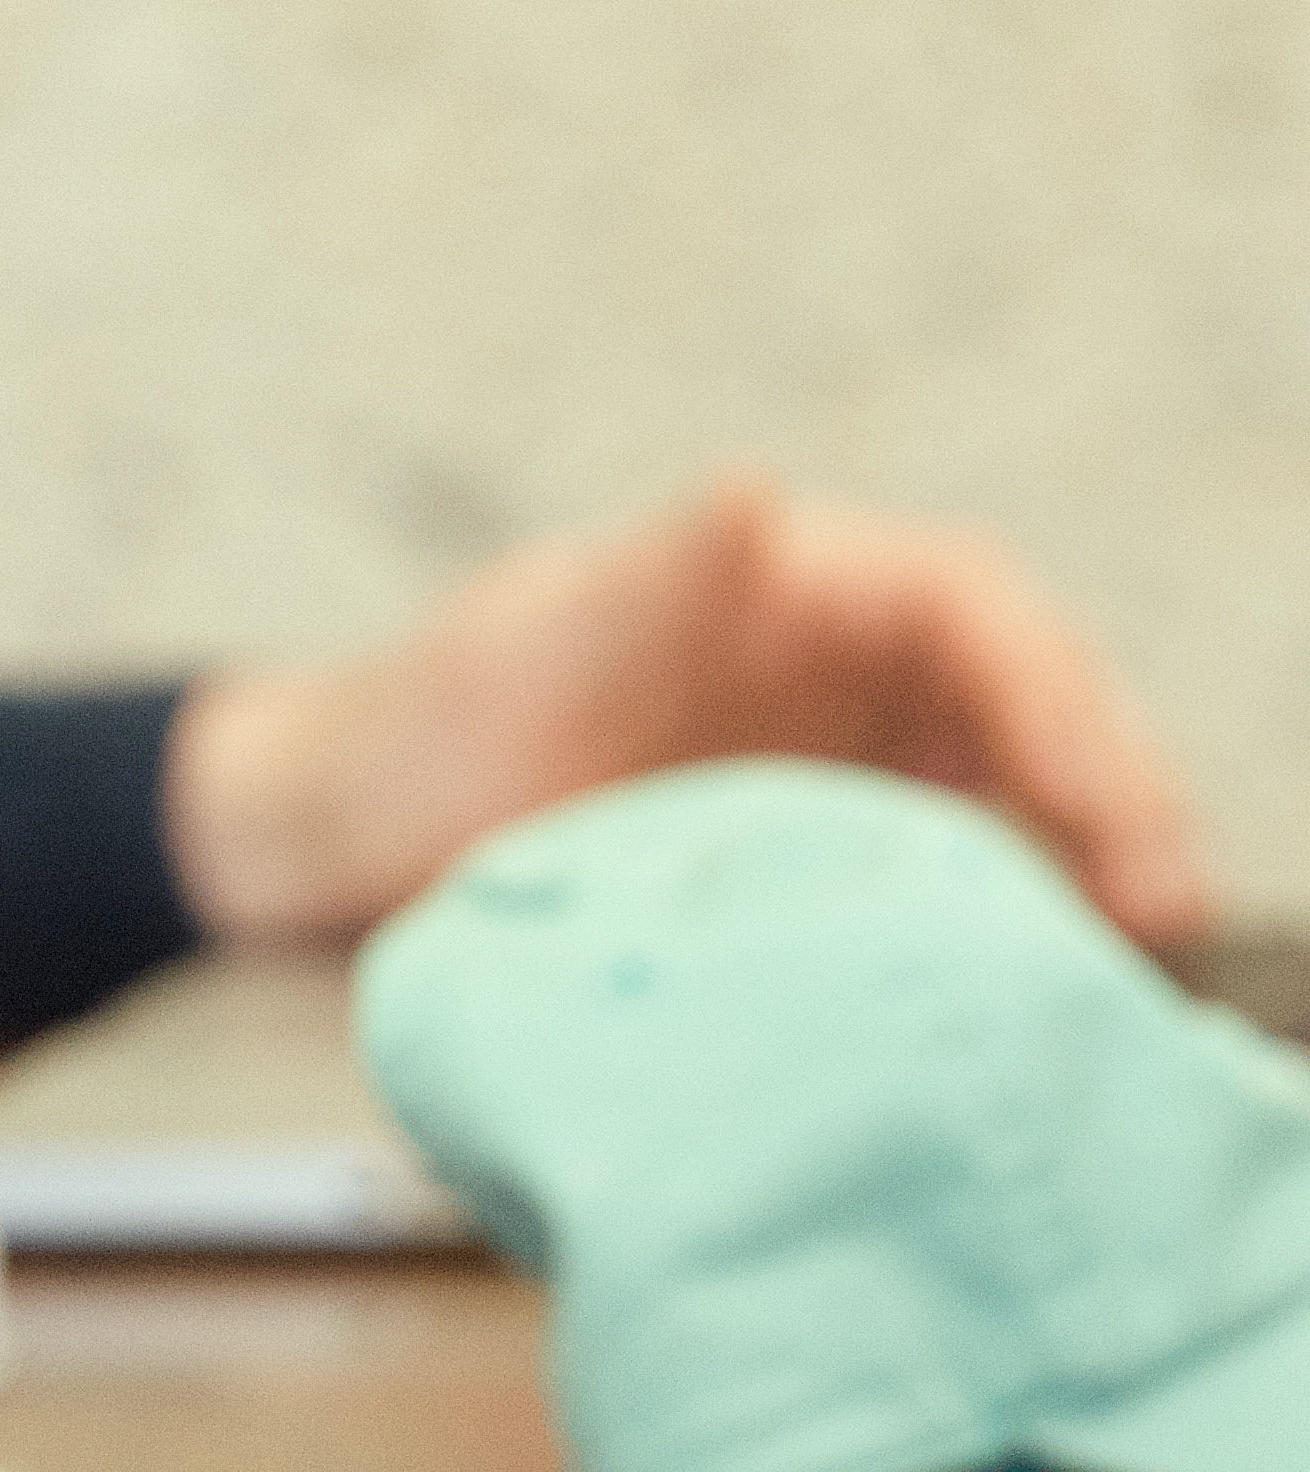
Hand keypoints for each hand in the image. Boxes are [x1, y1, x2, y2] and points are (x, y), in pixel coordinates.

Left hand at [164, 471, 1214, 949]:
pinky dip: (1008, 915)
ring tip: (1128, 960)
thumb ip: (647, 582)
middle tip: (1157, 903)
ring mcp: (824, 757)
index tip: (1100, 785)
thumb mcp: (526, 647)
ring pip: (1009, 788)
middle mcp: (822, 659)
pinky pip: (945, 868)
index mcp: (771, 582)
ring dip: (1085, 859)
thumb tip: (750, 499)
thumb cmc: (416, 721)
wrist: (330, 836)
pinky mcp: (808, 851)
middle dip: (1109, 784)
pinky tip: (1037, 986)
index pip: (965, 602)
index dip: (1053, 685)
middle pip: (1023, 699)